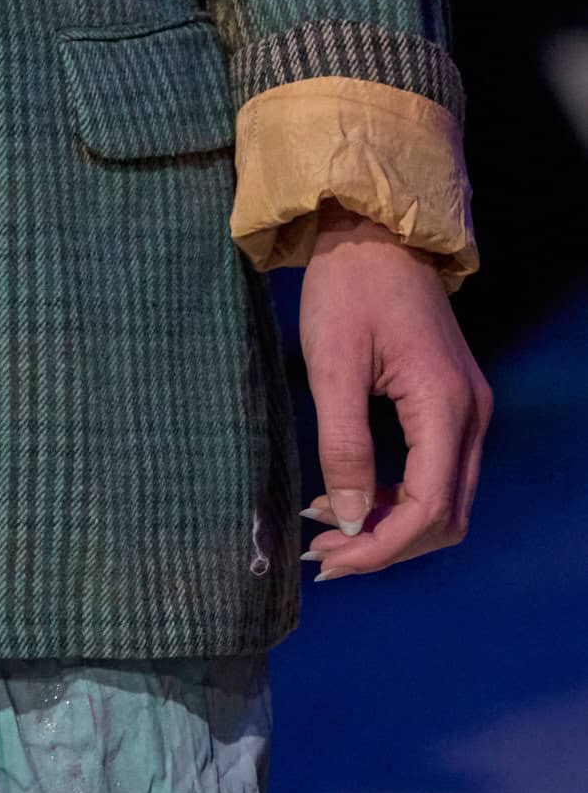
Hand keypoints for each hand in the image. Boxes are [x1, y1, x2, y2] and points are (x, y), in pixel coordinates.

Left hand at [298, 198, 491, 581]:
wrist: (373, 232)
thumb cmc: (348, 286)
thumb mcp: (332, 364)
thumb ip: (342, 445)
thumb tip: (345, 520)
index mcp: (444, 405)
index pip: (427, 508)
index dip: (380, 547)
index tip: (328, 561)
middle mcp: (470, 414)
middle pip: (445, 516)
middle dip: (385, 545)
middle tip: (323, 555)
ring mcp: (467, 409)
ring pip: (443, 500)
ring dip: (390, 524)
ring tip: (327, 528)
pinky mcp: (451, 402)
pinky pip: (435, 471)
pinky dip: (396, 496)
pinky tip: (349, 495)